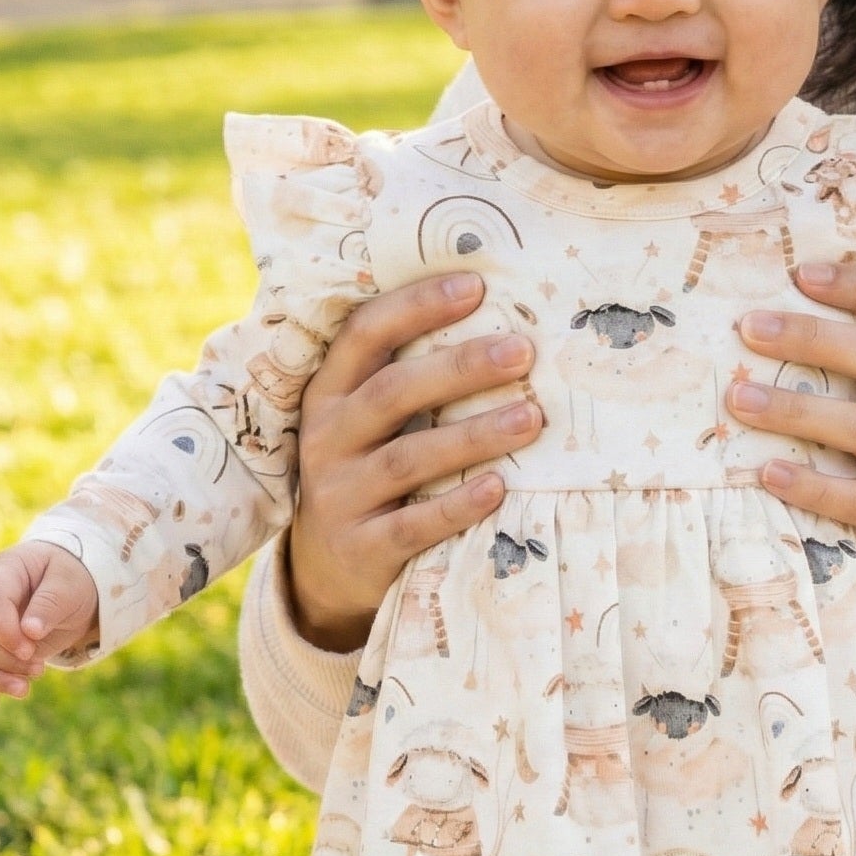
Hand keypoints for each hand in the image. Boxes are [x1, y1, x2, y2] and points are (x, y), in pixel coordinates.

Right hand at [0, 540, 99, 708]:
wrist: (64, 589)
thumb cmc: (68, 579)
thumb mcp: (70, 585)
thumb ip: (50, 603)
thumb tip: (30, 631)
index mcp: (1, 572)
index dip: (5, 632)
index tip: (30, 651)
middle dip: (3, 660)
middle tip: (38, 671)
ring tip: (24, 690)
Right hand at [288, 273, 542, 651]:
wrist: (325, 570)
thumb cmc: (369, 469)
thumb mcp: (369, 420)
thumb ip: (410, 376)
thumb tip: (502, 321)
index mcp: (330, 393)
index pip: (364, 334)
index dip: (416, 306)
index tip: (476, 285)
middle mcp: (327, 439)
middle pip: (392, 392)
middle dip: (459, 368)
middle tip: (522, 351)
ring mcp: (340, 496)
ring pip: (407, 459)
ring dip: (472, 436)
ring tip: (531, 417)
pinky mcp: (362, 548)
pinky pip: (413, 525)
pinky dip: (457, 506)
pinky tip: (499, 487)